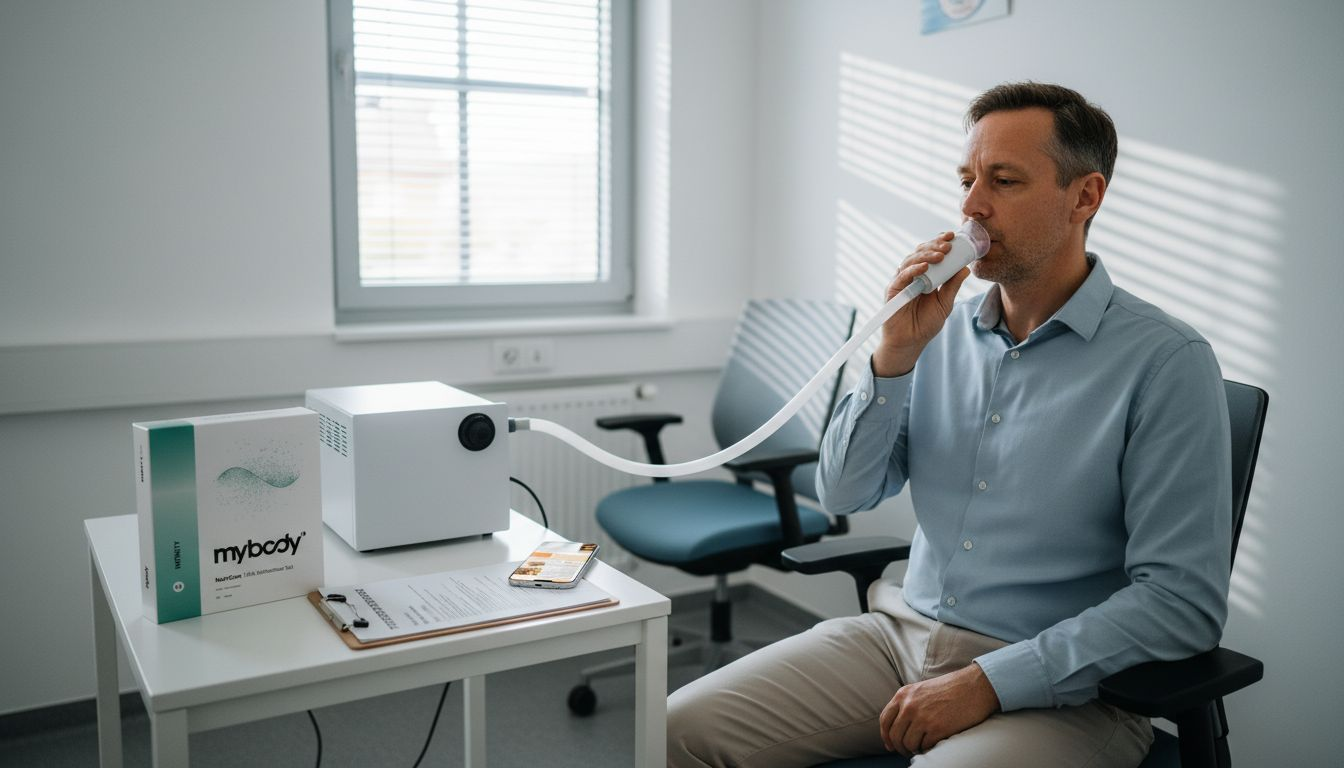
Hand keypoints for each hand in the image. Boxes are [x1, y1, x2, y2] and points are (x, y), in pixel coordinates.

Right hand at [871, 232, 971, 376]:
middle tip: (948, 244)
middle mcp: (912, 275)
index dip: (940, 242)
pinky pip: (902, 276)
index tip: (953, 236)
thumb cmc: (926, 324)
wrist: (910, 342)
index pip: (931, 253)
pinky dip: (913, 269)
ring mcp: (901, 281)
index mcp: (925, 275)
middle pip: (920, 252)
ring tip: (940, 255)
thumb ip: (952, 286)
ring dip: (926, 255)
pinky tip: (924, 267)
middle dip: (934, 245)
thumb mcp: (945, 303)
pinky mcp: (893, 290)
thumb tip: (965, 268)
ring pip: (910, 260)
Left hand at [878, 663, 1000, 756]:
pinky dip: (927, 749)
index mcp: (903, 695)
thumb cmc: (950, 688)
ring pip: (908, 744)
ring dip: (914, 749)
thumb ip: (908, 703)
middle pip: (895, 735)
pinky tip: (933, 744)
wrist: (974, 686)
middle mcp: (909, 706)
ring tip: (922, 747)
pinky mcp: (937, 729)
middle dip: (900, 747)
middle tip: (908, 751)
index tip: (890, 745)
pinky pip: (925, 747)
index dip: (886, 736)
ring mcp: (922, 718)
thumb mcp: (921, 689)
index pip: (885, 720)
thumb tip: (898, 725)